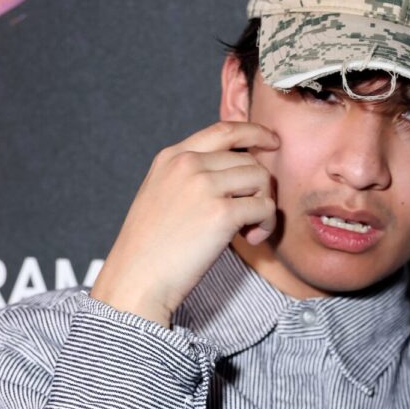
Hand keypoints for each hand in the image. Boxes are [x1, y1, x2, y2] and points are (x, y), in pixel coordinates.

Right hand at [90, 119, 279, 322]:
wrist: (137, 278)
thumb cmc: (149, 248)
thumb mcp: (160, 195)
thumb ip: (188, 176)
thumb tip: (233, 173)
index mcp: (172, 157)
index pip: (224, 130)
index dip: (254, 131)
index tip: (272, 141)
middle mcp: (188, 164)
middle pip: (249, 159)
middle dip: (260, 187)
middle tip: (250, 217)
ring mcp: (204, 186)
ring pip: (261, 179)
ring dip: (264, 206)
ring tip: (249, 231)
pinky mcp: (221, 213)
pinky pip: (264, 207)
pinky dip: (265, 225)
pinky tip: (250, 240)